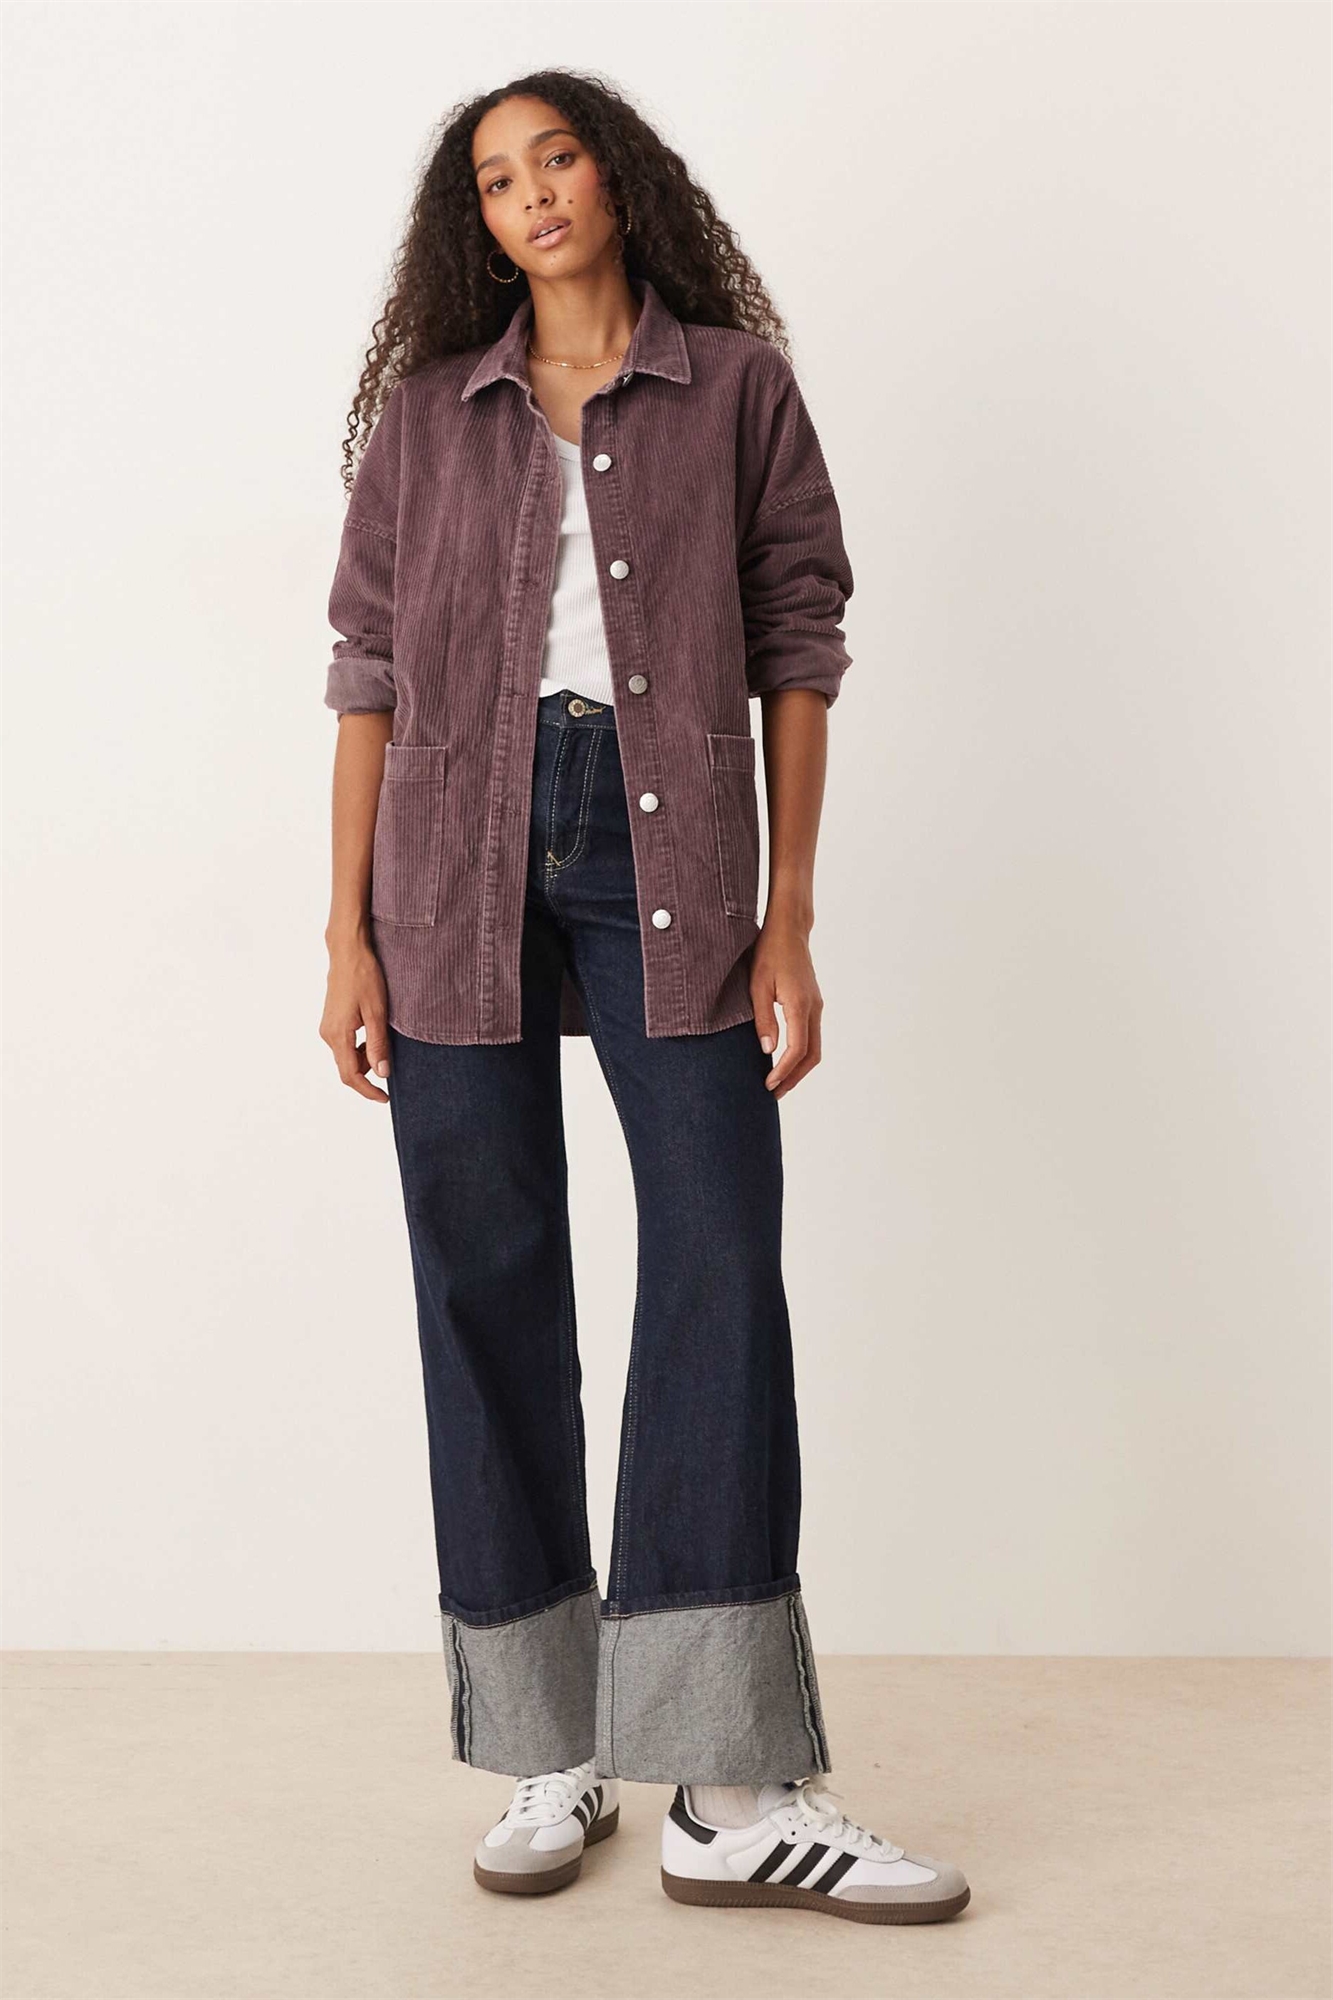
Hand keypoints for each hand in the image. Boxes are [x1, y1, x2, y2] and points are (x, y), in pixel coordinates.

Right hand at [320, 938, 391, 1100]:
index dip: (368, 1090)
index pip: (350, 1075)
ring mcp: (327, 1027)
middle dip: (368, 1075)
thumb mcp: (377, 1012)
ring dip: (365, 1058)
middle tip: (391, 1067)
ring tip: (385, 1043)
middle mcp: (328, 1034)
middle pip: (347, 1068)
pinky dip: (359, 1047)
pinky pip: (344, 1044)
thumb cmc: (364, 977)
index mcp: (338, 1035)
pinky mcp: (331, 1020)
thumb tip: (381, 1073)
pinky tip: (373, 1034)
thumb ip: (378, 1045)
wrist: (348, 951)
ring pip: (346, 1056)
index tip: (385, 1097)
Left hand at [750, 920, 822, 1097]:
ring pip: (815, 1047)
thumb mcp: (758, 985)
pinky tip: (785, 1060)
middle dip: (794, 1077)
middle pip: (812, 1054)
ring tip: (779, 1082)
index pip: (797, 1049)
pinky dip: (801, 1054)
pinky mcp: (813, 1004)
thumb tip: (767, 1050)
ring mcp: (816, 1006)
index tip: (768, 1084)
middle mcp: (814, 1008)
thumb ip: (763, 1019)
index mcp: (799, 1004)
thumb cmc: (770, 952)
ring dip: (799, 1068)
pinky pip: (812, 1036)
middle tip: (774, 1093)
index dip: (783, 1071)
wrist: (789, 930)